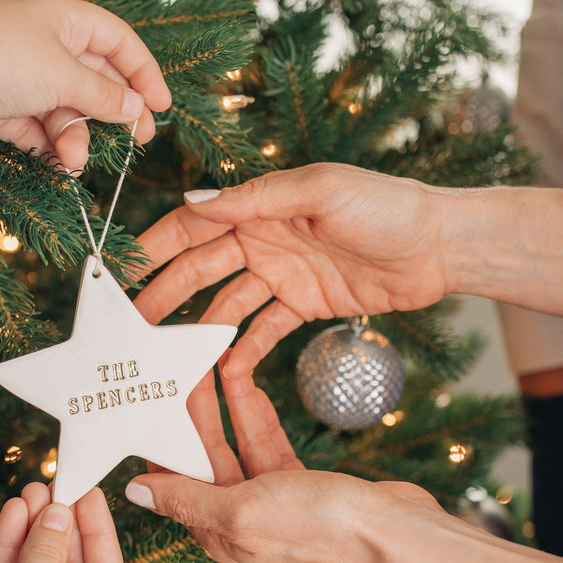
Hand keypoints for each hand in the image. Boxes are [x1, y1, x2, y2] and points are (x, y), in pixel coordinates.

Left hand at [0, 0, 171, 171]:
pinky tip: (60, 168)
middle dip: (115, 113)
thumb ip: (103, 95)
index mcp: (63, 19)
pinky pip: (41, 130)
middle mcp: (46, 44)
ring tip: (74, 162)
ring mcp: (25, 78)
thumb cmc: (1, 60)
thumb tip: (134, 108)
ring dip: (77, 138)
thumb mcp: (63, 76)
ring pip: (68, 111)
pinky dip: (52, 149)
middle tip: (137, 141)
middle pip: (96, 79)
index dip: (143, 72)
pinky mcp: (5, 108)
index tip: (160, 106)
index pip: (118, 41)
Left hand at [124, 373, 562, 562]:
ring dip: (225, 405)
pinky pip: (266, 443)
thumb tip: (133, 492)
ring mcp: (269, 501)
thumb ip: (186, 497)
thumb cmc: (318, 527)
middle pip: (202, 455)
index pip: (171, 479)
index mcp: (214, 530)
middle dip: (191, 412)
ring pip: (235, 444)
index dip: (158, 438)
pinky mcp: (299, 486)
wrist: (394, 534)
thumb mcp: (241, 508)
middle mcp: (237, 518)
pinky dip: (256, 414)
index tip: (148, 397)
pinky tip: (247, 384)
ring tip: (214, 362)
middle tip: (180, 366)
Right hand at [133, 163, 452, 377]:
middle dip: (165, 295)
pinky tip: (224, 370)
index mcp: (262, 207)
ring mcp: (284, 274)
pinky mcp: (306, 305)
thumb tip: (193, 200)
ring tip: (169, 355)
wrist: (442, 245)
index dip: (156, 247)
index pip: (195, 227)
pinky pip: (265, 329)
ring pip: (228, 303)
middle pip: (201, 269)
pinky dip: (245, 348)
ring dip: (198, 327)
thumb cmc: (386, 206)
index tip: (121, 271)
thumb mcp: (319, 192)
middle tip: (133, 326)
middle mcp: (265, 239)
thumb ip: (256, 199)